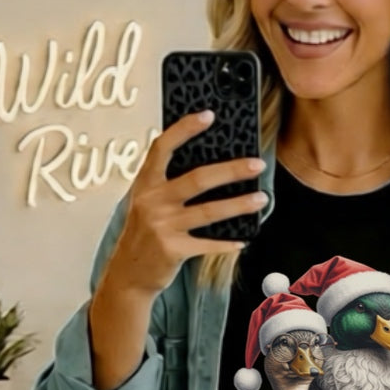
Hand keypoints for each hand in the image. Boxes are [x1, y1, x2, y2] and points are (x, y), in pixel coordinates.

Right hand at [108, 111, 267, 295]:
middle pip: (198, 179)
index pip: (163, 147)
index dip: (185, 129)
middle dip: (232, 170)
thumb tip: (208, 165)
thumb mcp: (146, 202)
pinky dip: (227, 242)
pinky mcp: (173, 250)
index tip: (208, 115)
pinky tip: (243, 238)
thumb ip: (166, 183)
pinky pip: (208, 244)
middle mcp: (153, 201)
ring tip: (261, 198)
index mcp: (145, 183)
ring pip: (209, 211)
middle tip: (257, 164)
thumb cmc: (144, 233)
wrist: (128, 273)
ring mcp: (163, 226)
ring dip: (239, 205)